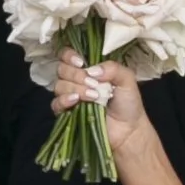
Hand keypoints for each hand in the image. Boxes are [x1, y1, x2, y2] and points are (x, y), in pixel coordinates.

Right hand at [52, 47, 147, 161]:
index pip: (67, 55)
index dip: (69, 56)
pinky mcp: (66, 113)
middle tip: (94, 85)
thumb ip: (113, 68)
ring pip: (59, 85)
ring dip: (75, 88)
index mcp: (88, 69)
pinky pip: (56, 103)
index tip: (81, 63)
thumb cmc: (128, 103)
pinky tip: (76, 101)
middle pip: (62, 69)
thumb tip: (91, 70)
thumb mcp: (127, 80)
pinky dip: (64, 100)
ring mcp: (70, 96)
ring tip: (94, 96)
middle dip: (77, 75)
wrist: (128, 129)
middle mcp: (76, 80)